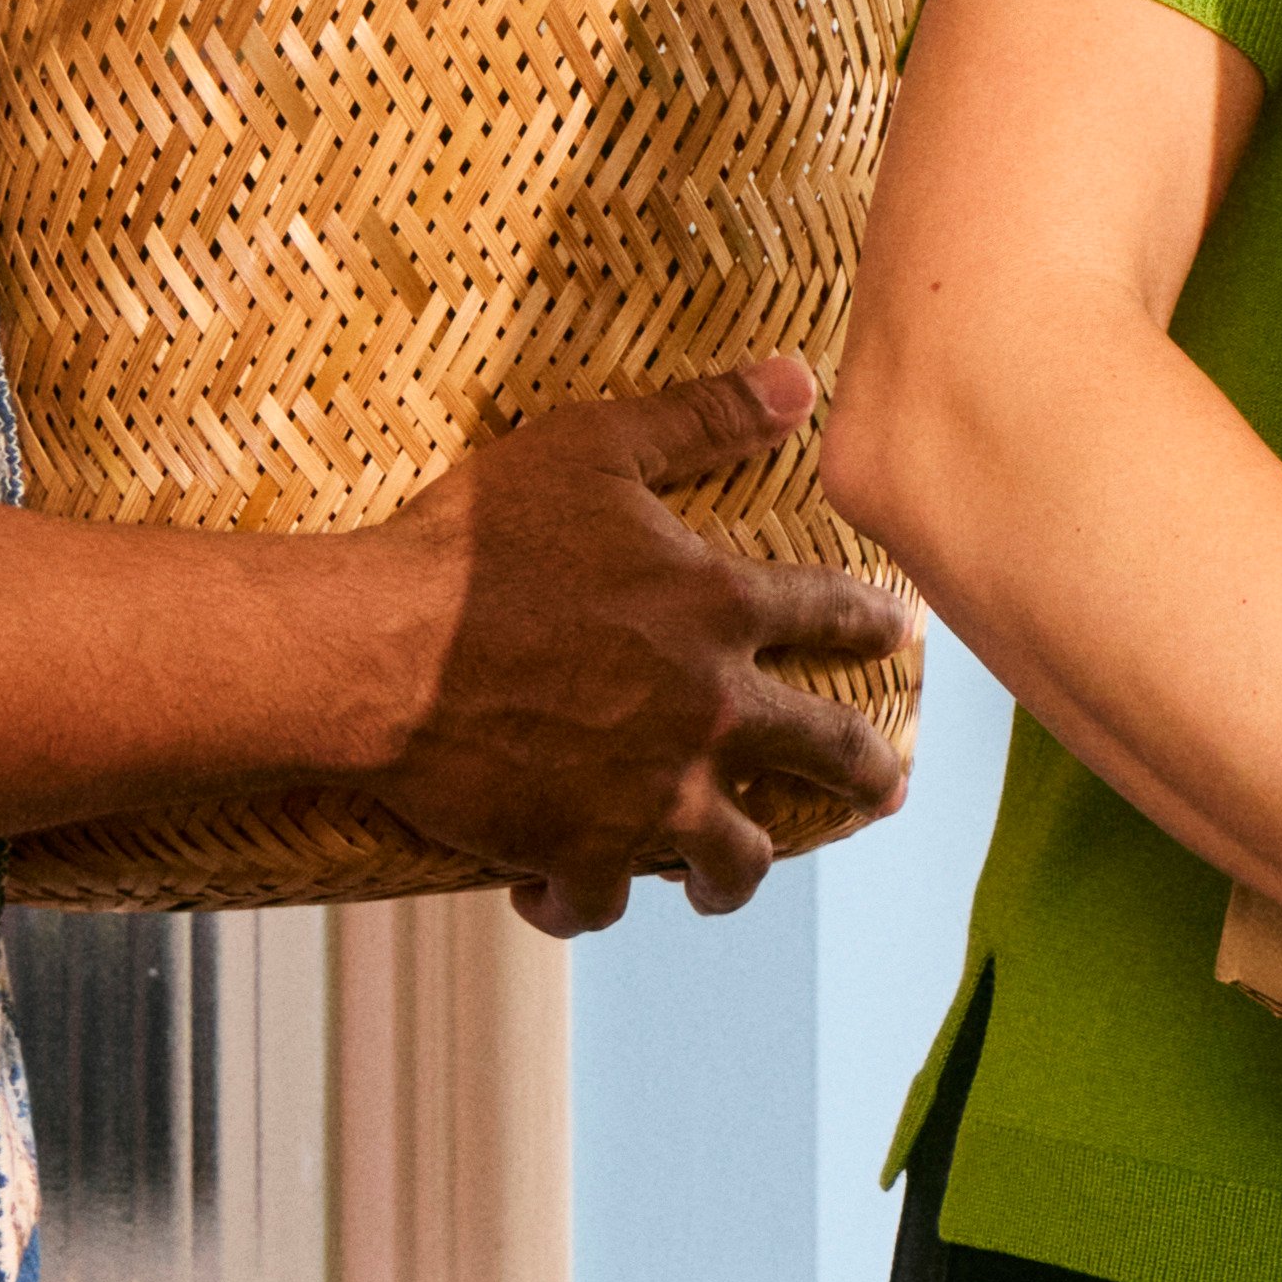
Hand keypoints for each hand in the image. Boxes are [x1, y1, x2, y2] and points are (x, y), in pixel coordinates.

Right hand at [332, 362, 912, 935]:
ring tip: (727, 879)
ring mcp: (651, 792)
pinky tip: (568, 895)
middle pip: (827, 753)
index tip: (903, 634)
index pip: (830, 613)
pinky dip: (586, 900)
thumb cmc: (474, 542)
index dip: (874, 621)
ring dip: (736, 873)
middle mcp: (708, 711)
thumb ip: (699, 419)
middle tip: (885, 790)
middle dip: (868, 775)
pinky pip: (606, 898)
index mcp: (717, 608)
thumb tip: (796, 381)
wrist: (378, 650)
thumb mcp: (591, 450)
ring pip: (737, 857)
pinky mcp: (582, 849)